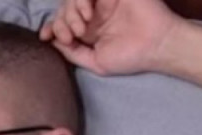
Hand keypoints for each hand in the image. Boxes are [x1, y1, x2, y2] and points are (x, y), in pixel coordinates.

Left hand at [40, 0, 183, 74]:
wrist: (156, 46)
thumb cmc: (130, 57)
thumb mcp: (95, 62)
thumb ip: (73, 52)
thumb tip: (52, 42)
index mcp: (88, 30)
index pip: (61, 22)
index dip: (50, 26)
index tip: (45, 36)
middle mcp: (94, 13)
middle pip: (64, 8)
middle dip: (61, 22)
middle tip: (73, 35)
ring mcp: (103, 1)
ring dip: (71, 11)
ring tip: (82, 27)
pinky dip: (82, 0)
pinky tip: (88, 14)